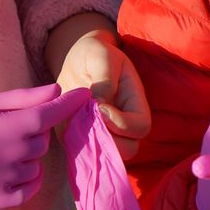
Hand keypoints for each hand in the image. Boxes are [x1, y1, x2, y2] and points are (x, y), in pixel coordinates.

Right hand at [0, 83, 87, 209]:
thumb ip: (18, 99)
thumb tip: (55, 90)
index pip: (42, 117)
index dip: (67, 105)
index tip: (85, 95)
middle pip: (40, 141)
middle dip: (34, 128)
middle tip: (8, 122)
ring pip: (36, 165)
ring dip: (29, 153)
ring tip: (0, 144)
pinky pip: (26, 190)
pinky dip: (27, 177)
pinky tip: (9, 165)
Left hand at [56, 27, 151, 159]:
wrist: (78, 59)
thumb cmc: (94, 54)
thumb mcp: (102, 57)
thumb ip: (104, 81)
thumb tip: (98, 107)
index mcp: (136, 102)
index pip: (141, 127)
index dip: (121, 122)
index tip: (99, 105)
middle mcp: (125, 123)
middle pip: (129, 149)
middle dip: (108, 137)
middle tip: (88, 115)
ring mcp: (107, 134)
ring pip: (108, 156)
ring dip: (92, 141)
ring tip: (78, 117)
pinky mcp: (84, 140)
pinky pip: (84, 154)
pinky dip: (76, 143)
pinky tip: (68, 121)